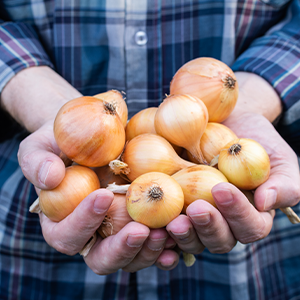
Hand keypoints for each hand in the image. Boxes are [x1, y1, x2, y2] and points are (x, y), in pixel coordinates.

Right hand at [19, 122, 177, 273]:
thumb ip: (38, 161)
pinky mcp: (141, 223)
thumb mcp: (41, 145)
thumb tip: (49, 178)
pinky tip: (180, 232)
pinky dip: (168, 244)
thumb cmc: (62, 142)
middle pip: (102, 258)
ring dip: (150, 249)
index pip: (67, 235)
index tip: (102, 196)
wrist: (91, 134)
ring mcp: (119, 231)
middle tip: (141, 230)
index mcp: (62, 223)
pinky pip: (155, 243)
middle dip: (121, 248)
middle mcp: (91, 235)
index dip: (83, 222)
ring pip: (133, 257)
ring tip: (167, 231)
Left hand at [165, 111, 299, 256]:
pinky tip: (151, 224)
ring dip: (183, 234)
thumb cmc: (256, 140)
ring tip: (172, 221)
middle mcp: (224, 221)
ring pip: (192, 239)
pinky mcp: (175, 206)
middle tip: (195, 209)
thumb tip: (266, 202)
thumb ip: (283, 183)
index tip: (222, 189)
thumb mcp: (278, 158)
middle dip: (208, 227)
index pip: (250, 226)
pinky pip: (167, 224)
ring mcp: (197, 216)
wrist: (227, 124)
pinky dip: (160, 229)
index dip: (238, 214)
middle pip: (219, 240)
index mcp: (251, 215)